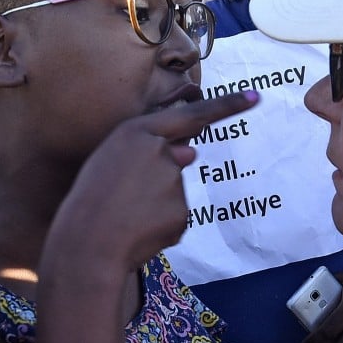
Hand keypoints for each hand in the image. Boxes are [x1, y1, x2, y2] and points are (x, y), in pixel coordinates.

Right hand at [41, 91, 259, 280]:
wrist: (87, 244)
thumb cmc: (91, 199)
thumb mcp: (111, 158)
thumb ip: (150, 149)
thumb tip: (190, 153)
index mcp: (138, 131)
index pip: (191, 114)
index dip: (226, 106)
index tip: (254, 97)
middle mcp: (161, 150)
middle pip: (177, 158)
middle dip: (159, 176)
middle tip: (125, 197)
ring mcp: (174, 181)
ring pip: (174, 189)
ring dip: (156, 202)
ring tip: (126, 214)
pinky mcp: (182, 211)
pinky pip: (176, 215)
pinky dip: (161, 223)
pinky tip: (139, 228)